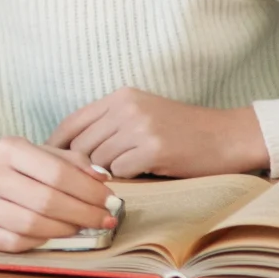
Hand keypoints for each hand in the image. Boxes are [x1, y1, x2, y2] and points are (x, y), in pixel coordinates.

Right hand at [0, 138, 113, 252]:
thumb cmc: (8, 168)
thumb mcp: (35, 154)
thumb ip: (70, 162)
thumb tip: (102, 179)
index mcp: (7, 149)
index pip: (57, 173)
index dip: (89, 190)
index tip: (110, 200)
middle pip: (48, 201)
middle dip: (84, 213)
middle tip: (105, 219)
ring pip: (33, 225)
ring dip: (66, 229)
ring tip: (82, 227)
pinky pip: (16, 243)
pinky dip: (41, 241)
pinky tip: (54, 235)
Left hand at [48, 89, 267, 179]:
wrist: (228, 136)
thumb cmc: (183, 131)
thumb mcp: (142, 115)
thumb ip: (109, 126)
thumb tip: (69, 151)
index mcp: (120, 97)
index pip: (72, 122)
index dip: (57, 145)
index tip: (50, 163)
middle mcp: (126, 107)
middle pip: (81, 145)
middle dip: (84, 166)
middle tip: (90, 180)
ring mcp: (140, 127)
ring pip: (99, 160)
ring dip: (110, 172)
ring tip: (132, 170)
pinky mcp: (153, 148)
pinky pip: (121, 171)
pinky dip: (129, 178)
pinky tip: (146, 172)